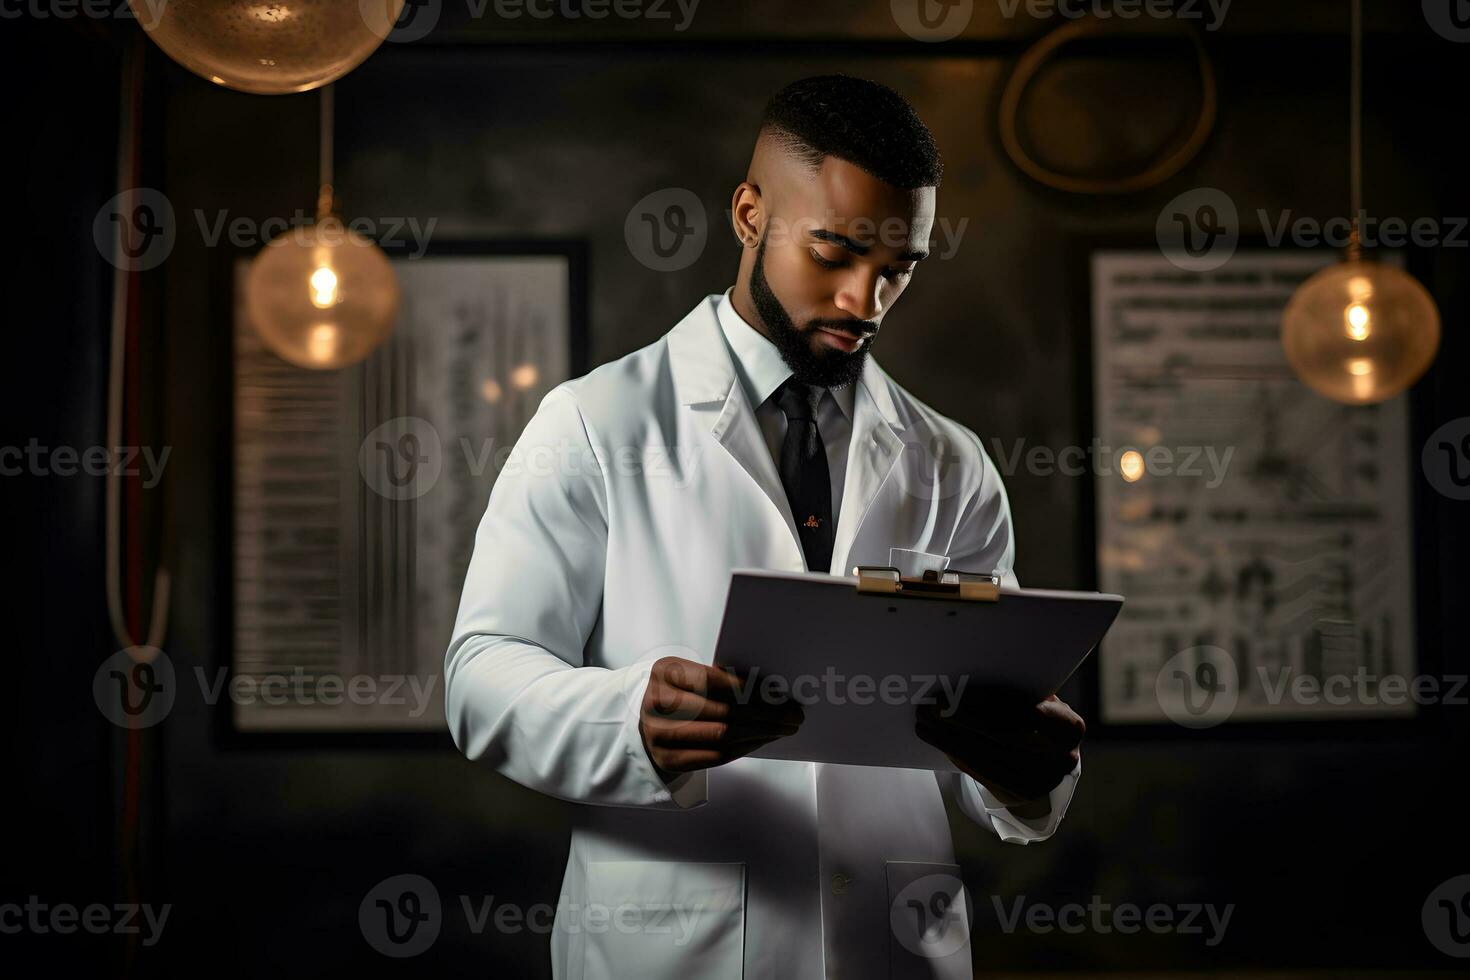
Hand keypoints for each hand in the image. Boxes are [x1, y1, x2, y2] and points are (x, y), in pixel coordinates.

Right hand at [639, 656, 803, 777]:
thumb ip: (721, 678)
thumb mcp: (691, 676)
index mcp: (665, 671)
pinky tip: (763, 740)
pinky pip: (716, 756)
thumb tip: (772, 689)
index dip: (749, 688)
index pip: (713, 680)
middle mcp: (657, 702)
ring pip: (722, 735)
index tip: (779, 693)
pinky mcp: (668, 760)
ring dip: (761, 732)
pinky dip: (746, 747)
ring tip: (784, 728)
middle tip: (793, 714)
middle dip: (766, 713)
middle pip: (722, 710)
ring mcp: (659, 734)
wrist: (648, 723)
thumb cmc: (680, 694)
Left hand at [915, 687, 1083, 808]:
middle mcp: (1060, 759)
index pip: (1024, 712)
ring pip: (985, 756)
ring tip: (924, 722)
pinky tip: (938, 740)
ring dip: (949, 738)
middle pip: (999, 736)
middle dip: (960, 719)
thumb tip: (965, 676)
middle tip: (929, 707)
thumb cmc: (1038, 716)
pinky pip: (981, 772)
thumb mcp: (1039, 700)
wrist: (1050, 759)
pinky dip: (956, 754)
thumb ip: (1016, 690)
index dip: (985, 702)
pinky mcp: (1019, 795)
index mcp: (1068, 727)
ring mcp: (1040, 782)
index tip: (953, 693)